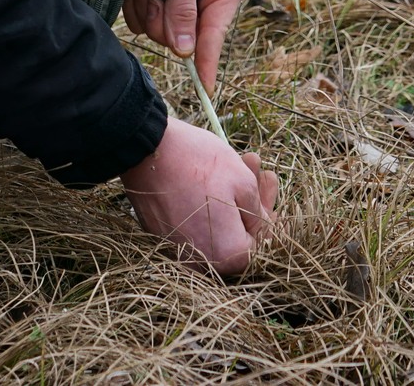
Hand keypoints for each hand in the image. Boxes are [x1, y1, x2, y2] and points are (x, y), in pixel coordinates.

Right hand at [121, 117, 279, 273]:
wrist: (145, 150)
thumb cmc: (199, 164)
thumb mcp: (243, 180)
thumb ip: (258, 211)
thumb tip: (260, 225)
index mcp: (225, 255)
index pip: (259, 245)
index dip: (266, 214)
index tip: (268, 186)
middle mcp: (200, 262)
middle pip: (236, 235)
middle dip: (251, 199)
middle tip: (257, 168)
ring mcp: (177, 250)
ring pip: (215, 228)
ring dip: (231, 198)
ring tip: (241, 161)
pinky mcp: (161, 235)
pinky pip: (193, 225)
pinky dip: (207, 204)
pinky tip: (216, 175)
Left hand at [125, 0, 247, 90]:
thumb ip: (184, 12)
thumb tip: (187, 52)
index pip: (215, 34)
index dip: (207, 62)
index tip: (205, 90)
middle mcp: (207, 0)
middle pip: (180, 38)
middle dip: (162, 12)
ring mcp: (180, 3)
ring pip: (157, 32)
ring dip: (145, 3)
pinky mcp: (157, 2)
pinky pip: (140, 21)